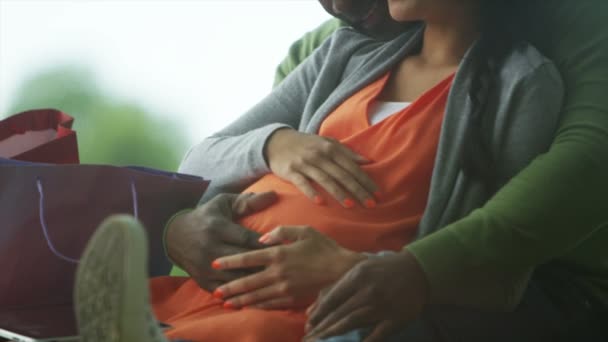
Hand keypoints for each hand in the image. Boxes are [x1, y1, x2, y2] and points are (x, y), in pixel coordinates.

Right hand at [166, 192, 277, 291]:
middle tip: (283, 267)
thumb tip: (274, 195)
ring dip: (254, 281)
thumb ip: (249, 202)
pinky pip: (224, 291)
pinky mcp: (202, 280)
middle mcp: (210, 248)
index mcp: (217, 227)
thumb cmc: (207, 217)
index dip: (266, 244)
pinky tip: (255, 294)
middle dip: (263, 264)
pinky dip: (239, 294)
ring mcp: (205, 267)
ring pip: (235, 278)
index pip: (247, 239)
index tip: (282, 247)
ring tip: (273, 281)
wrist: (175, 236)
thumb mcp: (224, 204)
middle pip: (243, 260)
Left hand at [211, 226, 366, 309]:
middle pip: (247, 281)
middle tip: (214, 291)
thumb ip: (281, 231)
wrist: (343, 271)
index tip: (214, 262)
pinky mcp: (292, 299)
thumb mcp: (304, 231)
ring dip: (239, 300)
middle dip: (229, 287)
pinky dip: (257, 306)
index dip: (229, 261)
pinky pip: (270, 304)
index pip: (248, 258)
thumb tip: (261, 238)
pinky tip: (248, 308)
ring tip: (225, 302)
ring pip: (256, 296)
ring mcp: (285, 288)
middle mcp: (278, 273)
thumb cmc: (325, 248)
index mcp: (279, 254)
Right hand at [265, 128, 378, 207]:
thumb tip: (368, 162)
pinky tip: (320, 202)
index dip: (366, 181)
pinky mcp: (291, 171)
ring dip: (339, 193)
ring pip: (325, 180)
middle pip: (342, 175)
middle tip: (370, 204)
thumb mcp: (327, 144)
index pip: (352, 167)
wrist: (277, 142)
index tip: (378, 194)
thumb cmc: (307, 145)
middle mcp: (319, 155)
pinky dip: (311, 192)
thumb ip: (347, 153)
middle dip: (358, 190)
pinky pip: (303, 183)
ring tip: (350, 206)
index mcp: (331, 149)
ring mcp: (305, 163)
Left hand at [304, 250, 428, 341]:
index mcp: (357, 277)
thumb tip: (311, 310)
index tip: (308, 325)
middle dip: (321, 327)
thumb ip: (336, 288)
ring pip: (352, 322)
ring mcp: (382, 305)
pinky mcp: (395, 319)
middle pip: (339, 313)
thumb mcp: (359, 271)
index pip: (332, 298)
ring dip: (333, 333)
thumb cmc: (383, 270)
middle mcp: (368, 291)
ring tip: (319, 341)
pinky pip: (377, 335)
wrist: (417, 271)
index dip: (319, 313)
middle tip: (308, 338)